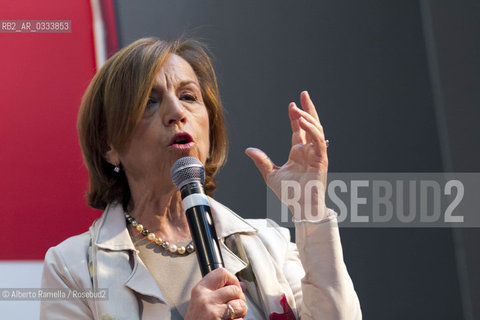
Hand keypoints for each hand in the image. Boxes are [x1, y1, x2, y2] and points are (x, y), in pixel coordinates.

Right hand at [185, 268, 246, 319]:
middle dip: (240, 299)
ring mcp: (212, 312)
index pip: (221, 273)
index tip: (233, 287)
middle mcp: (204, 299)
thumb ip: (219, 292)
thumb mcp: (202, 303)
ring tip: (233, 316)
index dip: (232, 279)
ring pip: (240, 304)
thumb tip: (241, 285)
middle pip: (235, 289)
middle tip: (234, 307)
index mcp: (200, 290)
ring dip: (241, 312)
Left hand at [246, 91, 328, 219]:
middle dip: (308, 108)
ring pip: (316, 130)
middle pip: (311, 124)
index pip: (299, 130)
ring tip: (297, 108)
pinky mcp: (321, 160)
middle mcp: (309, 150)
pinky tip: (302, 122)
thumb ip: (262, 161)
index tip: (291, 105)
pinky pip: (319, 141)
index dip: (295, 117)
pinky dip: (312, 130)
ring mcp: (316, 154)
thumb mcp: (271, 175)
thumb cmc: (290, 194)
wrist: (300, 208)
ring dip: (308, 117)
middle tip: (303, 94)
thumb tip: (249, 150)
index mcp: (299, 152)